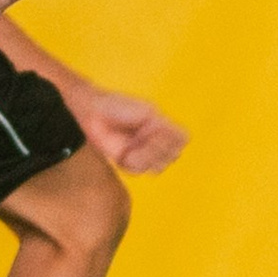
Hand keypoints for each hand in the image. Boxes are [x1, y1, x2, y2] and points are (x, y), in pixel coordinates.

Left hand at [72, 87, 186, 176]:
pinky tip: (124, 154)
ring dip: (146, 158)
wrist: (94, 112)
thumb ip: (164, 126)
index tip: (158, 127)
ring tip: (131, 148)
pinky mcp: (129, 162)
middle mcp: (157, 141)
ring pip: (159, 167)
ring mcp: (144, 152)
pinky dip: (134, 163)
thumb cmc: (119, 106)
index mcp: (164, 126)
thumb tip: (180, 140)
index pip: (184, 138)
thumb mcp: (147, 111)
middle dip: (159, 149)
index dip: (175, 138)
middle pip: (174, 156)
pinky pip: (139, 170)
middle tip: (142, 136)